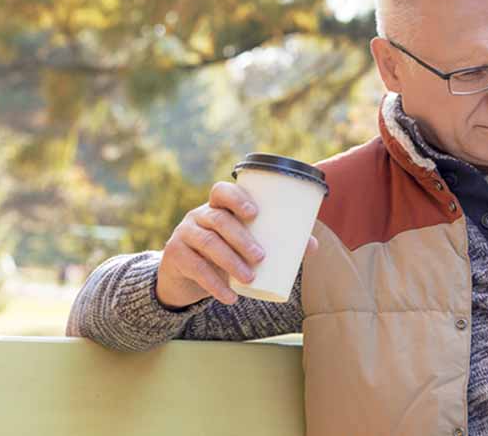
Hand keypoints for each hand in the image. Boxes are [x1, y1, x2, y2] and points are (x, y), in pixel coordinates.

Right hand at [155, 181, 318, 307]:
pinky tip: (229, 296)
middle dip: (241, 238)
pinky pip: (194, 268)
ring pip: (206, 243)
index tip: (255, 213)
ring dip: (230, 261)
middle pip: (218, 220)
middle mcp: (199, 216)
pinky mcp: (175, 257)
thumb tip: (312, 246)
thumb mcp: (242, 243)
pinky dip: (214, 284)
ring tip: (249, 278)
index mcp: (217, 207)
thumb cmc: (223, 250)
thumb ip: (275, 241)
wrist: (184, 273)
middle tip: (261, 256)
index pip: (221, 192)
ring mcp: (184, 235)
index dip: (237, 198)